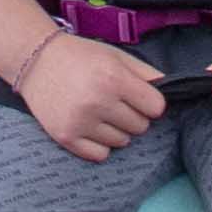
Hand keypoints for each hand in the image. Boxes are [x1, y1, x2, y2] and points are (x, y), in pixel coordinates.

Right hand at [14, 34, 166, 162]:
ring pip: (122, 142)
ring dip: (116, 130)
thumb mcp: (117, 56)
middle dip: (132, 115)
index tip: (138, 96)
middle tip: (114, 101)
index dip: (150, 103)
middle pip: (141, 127)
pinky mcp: (66, 137)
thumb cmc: (82, 57)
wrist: (36, 61)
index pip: (156, 108)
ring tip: (99, 111)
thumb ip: (147, 74)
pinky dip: (99, 144)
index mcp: (114, 78)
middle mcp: (98, 102)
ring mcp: (80, 122)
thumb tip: (175, 90)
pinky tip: (89, 126)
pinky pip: (100, 155)